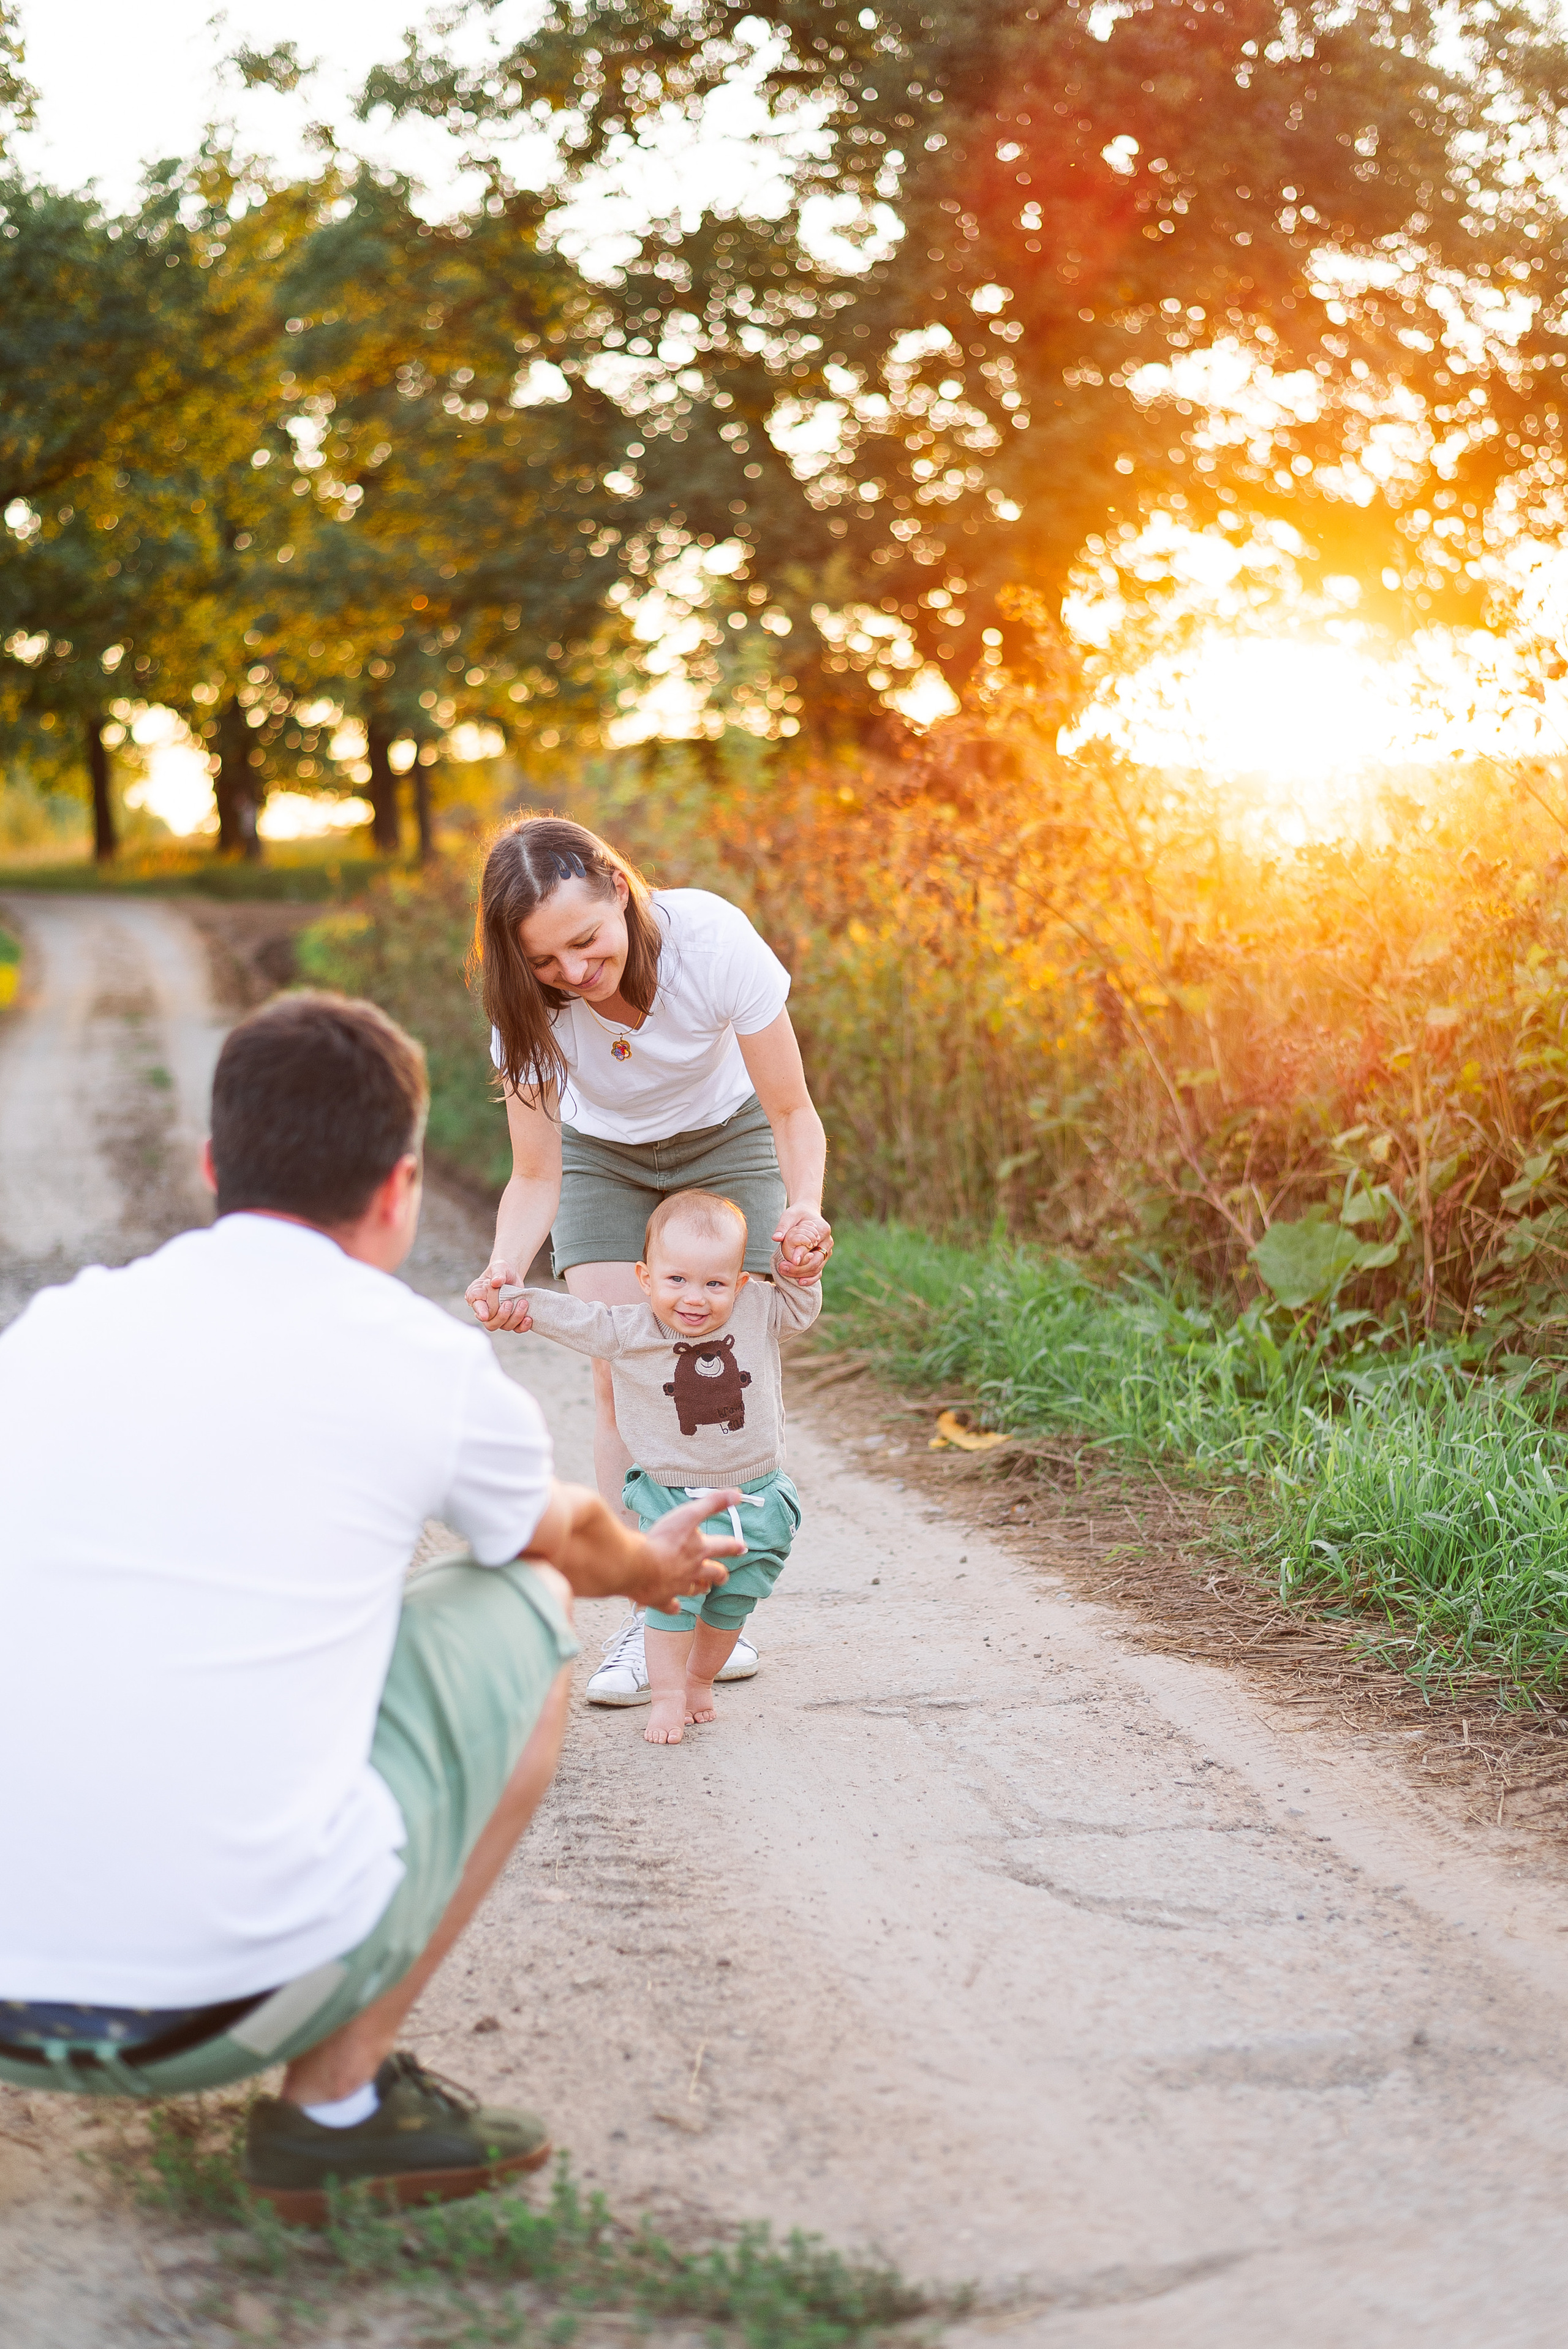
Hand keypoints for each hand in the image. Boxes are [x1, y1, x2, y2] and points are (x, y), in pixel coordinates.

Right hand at [466, 1262, 533, 1332]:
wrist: (511, 1275)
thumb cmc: (501, 1270)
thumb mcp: (499, 1267)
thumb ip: (497, 1273)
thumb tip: (496, 1281)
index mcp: (477, 1298)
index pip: (477, 1308)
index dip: (480, 1312)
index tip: (485, 1315)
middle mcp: (486, 1311)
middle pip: (491, 1324)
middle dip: (502, 1316)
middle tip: (509, 1303)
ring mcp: (499, 1317)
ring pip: (505, 1327)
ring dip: (515, 1317)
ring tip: (523, 1303)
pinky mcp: (511, 1319)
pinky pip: (516, 1328)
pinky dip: (523, 1326)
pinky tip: (528, 1318)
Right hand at [625, 1490, 743, 1611]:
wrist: (637, 1566)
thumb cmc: (662, 1540)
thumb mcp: (689, 1514)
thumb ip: (712, 1504)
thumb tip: (737, 1494)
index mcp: (700, 1551)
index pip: (723, 1547)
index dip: (734, 1546)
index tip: (742, 1547)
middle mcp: (693, 1571)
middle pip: (713, 1574)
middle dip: (720, 1574)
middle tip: (724, 1575)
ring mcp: (678, 1587)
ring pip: (695, 1590)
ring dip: (701, 1588)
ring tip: (705, 1587)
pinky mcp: (661, 1599)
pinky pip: (670, 1605)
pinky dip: (674, 1606)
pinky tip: (675, 1606)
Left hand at [772, 1205, 832, 1286]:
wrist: (807, 1215)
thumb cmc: (797, 1215)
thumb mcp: (789, 1216)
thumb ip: (783, 1227)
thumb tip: (776, 1238)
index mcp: (823, 1229)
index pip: (812, 1246)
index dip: (800, 1255)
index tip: (786, 1261)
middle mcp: (828, 1242)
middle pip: (816, 1261)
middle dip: (798, 1268)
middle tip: (781, 1268)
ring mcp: (826, 1252)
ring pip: (817, 1269)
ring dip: (801, 1274)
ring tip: (784, 1273)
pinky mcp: (823, 1259)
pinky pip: (818, 1272)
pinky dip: (810, 1279)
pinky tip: (799, 1282)